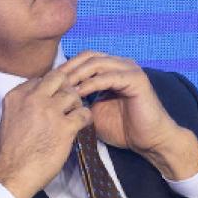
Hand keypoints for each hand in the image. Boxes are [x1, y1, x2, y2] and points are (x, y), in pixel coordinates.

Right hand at [0, 70, 90, 197]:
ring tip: (73, 115)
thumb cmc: (12, 149)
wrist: (12, 173)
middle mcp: (33, 99)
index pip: (41, 78)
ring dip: (76, 104)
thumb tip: (45, 98)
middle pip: (59, 78)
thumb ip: (25, 103)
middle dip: (65, 88)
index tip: (54, 98)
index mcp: (17, 95)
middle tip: (67, 102)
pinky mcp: (64, 127)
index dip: (51, 88)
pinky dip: (85, 118)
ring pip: (73, 94)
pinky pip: (84, 113)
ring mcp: (50, 112)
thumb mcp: (11, 117)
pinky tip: (81, 124)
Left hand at [59, 51, 197, 179]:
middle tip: (52, 82)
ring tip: (63, 87)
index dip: (66, 68)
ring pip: (97, 63)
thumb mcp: (94, 113)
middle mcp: (121, 64)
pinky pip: (109, 77)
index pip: (84, 60)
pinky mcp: (136, 79)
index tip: (47, 83)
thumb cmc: (123, 129)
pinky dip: (92, 83)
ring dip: (78, 74)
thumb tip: (56, 99)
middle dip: (69, 68)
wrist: (149, 141)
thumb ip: (80, 101)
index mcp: (111, 70)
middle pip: (89, 56)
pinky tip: (79, 93)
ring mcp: (130, 69)